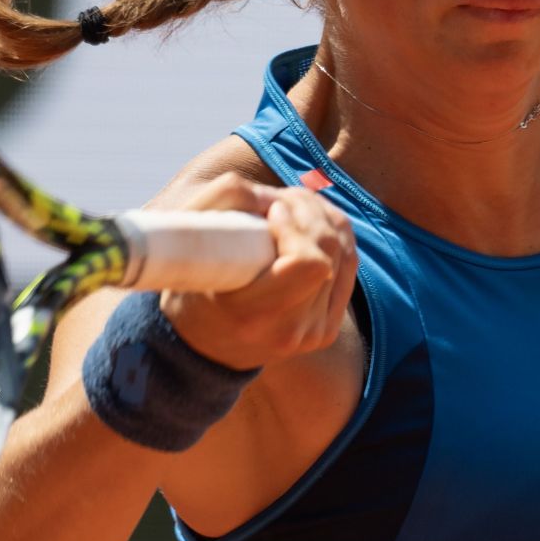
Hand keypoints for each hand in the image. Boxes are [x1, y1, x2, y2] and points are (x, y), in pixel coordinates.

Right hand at [156, 173, 357, 370]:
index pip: (310, 263)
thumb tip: (277, 197)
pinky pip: (348, 267)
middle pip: (330, 250)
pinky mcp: (328, 328)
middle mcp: (291, 331)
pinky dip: (335, 237)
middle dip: (309, 210)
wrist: (206, 343)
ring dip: (323, 218)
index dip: (296, 228)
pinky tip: (311, 225)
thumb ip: (226, 200)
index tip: (271, 214)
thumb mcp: (190, 240)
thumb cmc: (192, 285)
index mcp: (254, 315)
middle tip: (280, 200)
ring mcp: (315, 333)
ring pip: (345, 253)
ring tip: (292, 208)